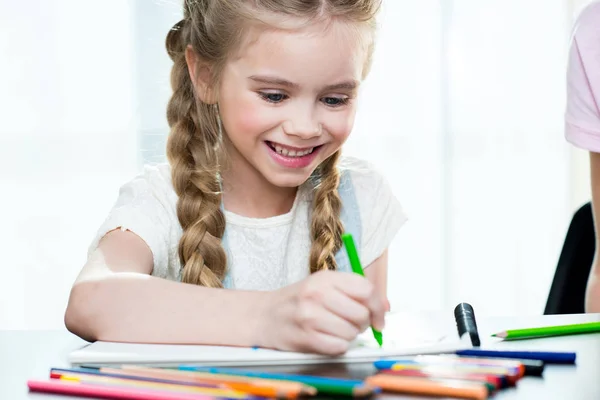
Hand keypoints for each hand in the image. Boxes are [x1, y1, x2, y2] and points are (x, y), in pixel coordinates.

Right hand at [259, 270, 386, 354]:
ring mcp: (310, 316)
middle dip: (362, 323)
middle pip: (361, 314)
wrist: (264, 315)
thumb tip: (385, 307)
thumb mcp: (324, 286)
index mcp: (325, 277)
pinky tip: (327, 338)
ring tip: (334, 329)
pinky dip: (338, 346)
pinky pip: (339, 347)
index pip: (366, 290)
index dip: (377, 306)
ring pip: (352, 333)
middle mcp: (317, 294)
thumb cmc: (298, 300)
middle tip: (351, 322)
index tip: (378, 318)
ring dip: (349, 335)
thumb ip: (354, 292)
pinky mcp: (306, 337)